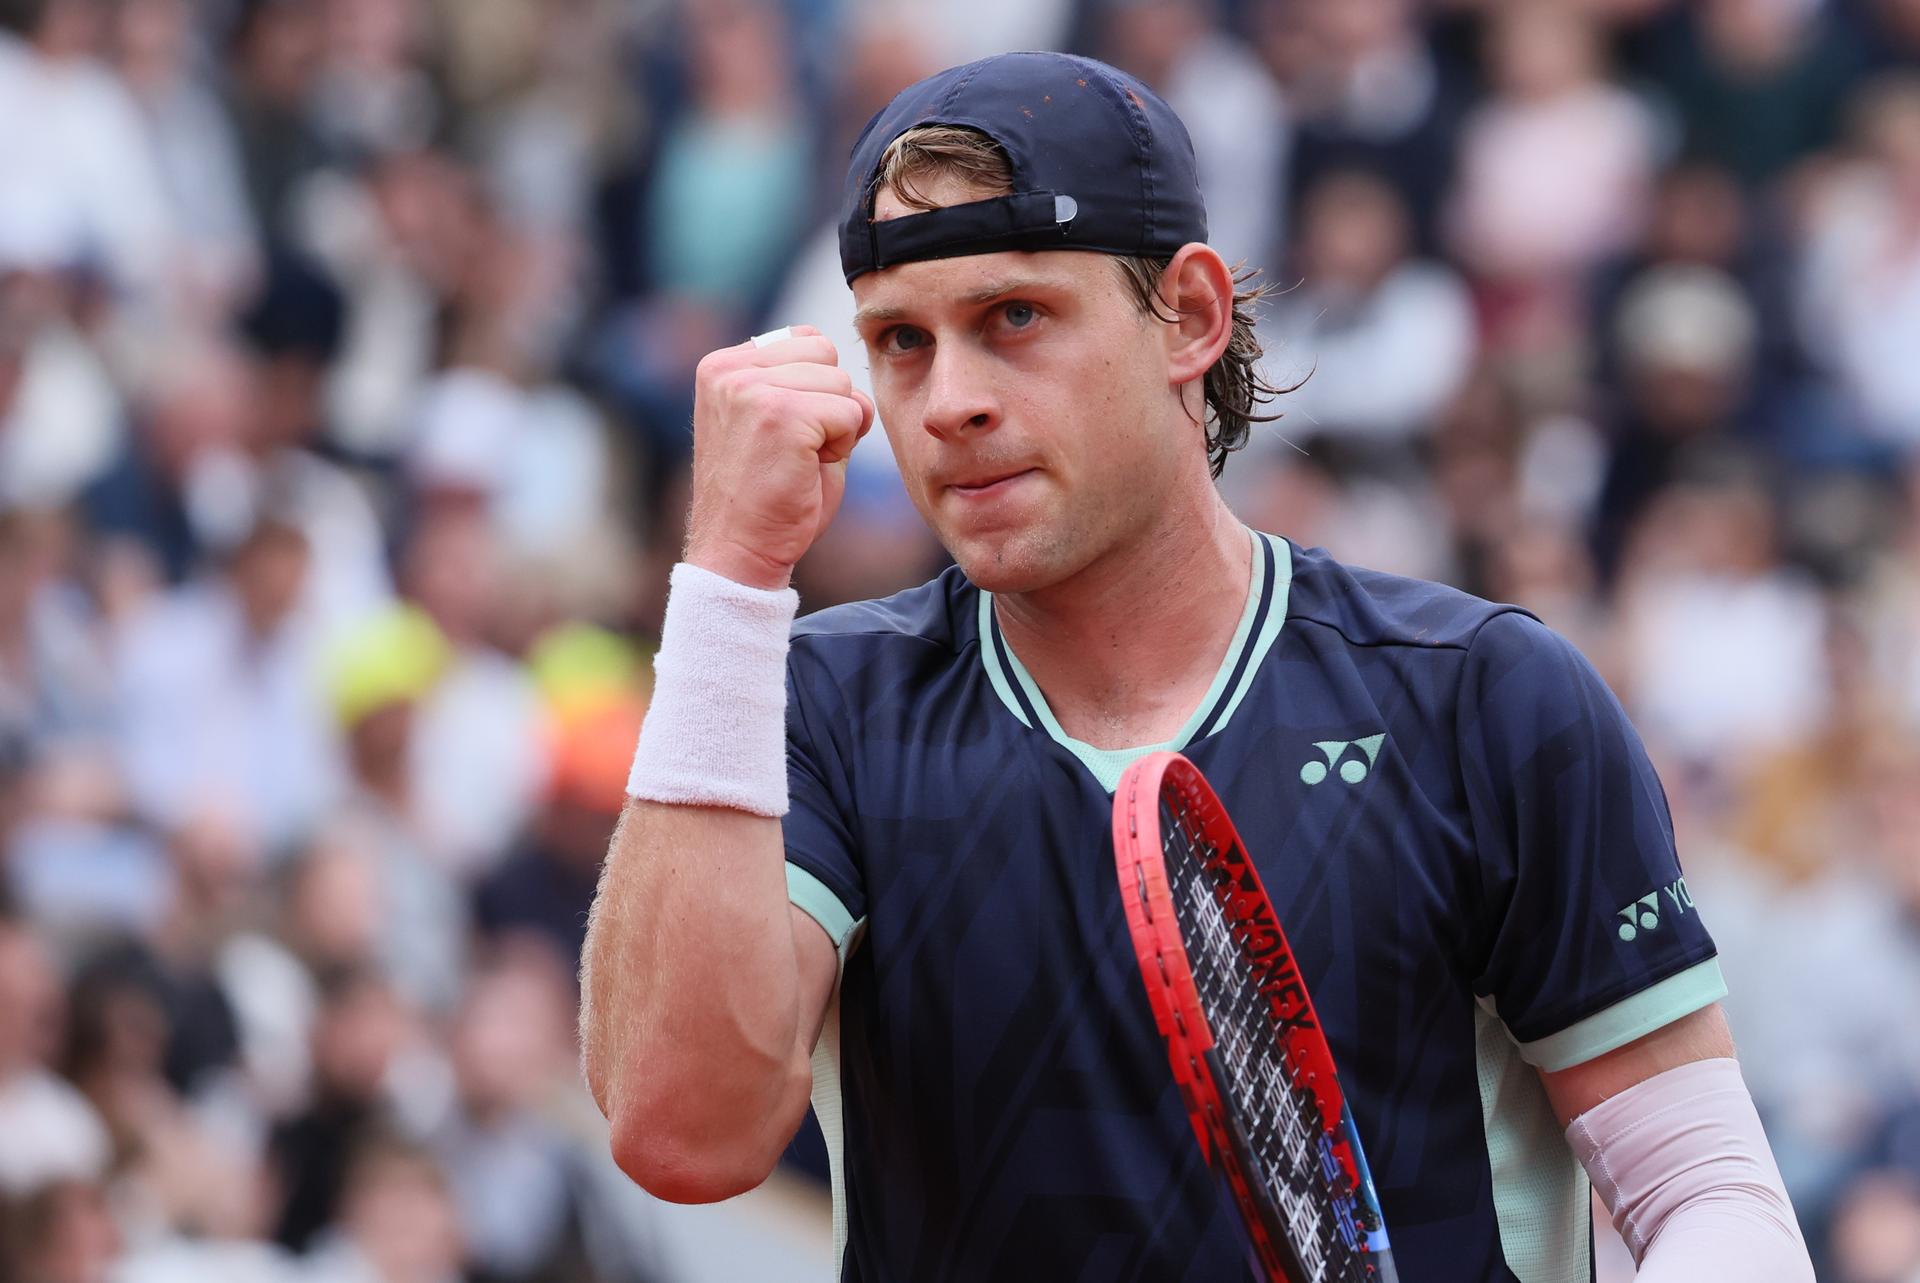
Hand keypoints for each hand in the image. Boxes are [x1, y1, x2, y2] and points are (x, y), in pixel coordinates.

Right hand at [684, 325, 875, 589]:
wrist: (740, 553)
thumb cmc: (766, 497)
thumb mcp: (774, 421)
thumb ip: (802, 383)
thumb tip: (842, 365)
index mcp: (722, 366)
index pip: (805, 341)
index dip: (815, 390)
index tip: (785, 434)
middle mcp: (729, 370)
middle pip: (827, 356)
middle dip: (828, 404)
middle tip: (794, 451)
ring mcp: (752, 390)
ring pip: (841, 384)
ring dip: (835, 428)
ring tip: (797, 461)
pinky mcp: (781, 414)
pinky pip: (849, 413)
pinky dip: (841, 447)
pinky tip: (806, 470)